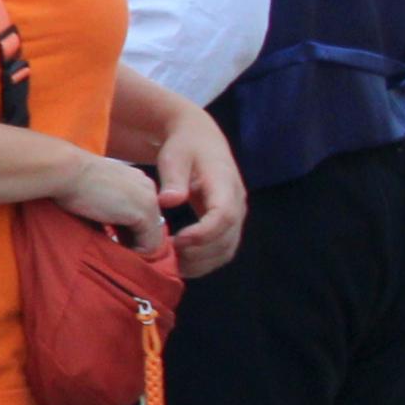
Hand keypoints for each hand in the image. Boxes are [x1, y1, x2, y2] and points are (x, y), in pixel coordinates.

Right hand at [52, 148, 164, 249]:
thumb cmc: (70, 179)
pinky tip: (114, 248)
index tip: (106, 232)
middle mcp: (148, 187)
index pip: (140, 212)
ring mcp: (149, 200)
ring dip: (132, 245)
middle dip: (131, 237)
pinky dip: (134, 252)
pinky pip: (149, 245)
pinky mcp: (144, 214)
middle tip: (108, 241)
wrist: (65, 171)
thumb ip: (110, 201)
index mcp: (136, 180)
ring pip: (152, 237)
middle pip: (149, 225)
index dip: (126, 228)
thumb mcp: (96, 188)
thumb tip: (111, 223)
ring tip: (111, 245)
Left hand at [149, 103, 246, 277]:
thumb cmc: (184, 147)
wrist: (200, 140)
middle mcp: (236, 202)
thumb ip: (173, 178)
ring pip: (227, 249)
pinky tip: (180, 263)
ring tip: (172, 263)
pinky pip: (222, 249)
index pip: (225, 215)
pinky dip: (204, 261)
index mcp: (225, 183)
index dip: (203, 234)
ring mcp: (235, 214)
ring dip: (201, 262)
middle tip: (168, 257)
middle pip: (227, 238)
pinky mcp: (227, 223)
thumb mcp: (174, 156)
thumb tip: (169, 200)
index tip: (177, 241)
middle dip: (199, 253)